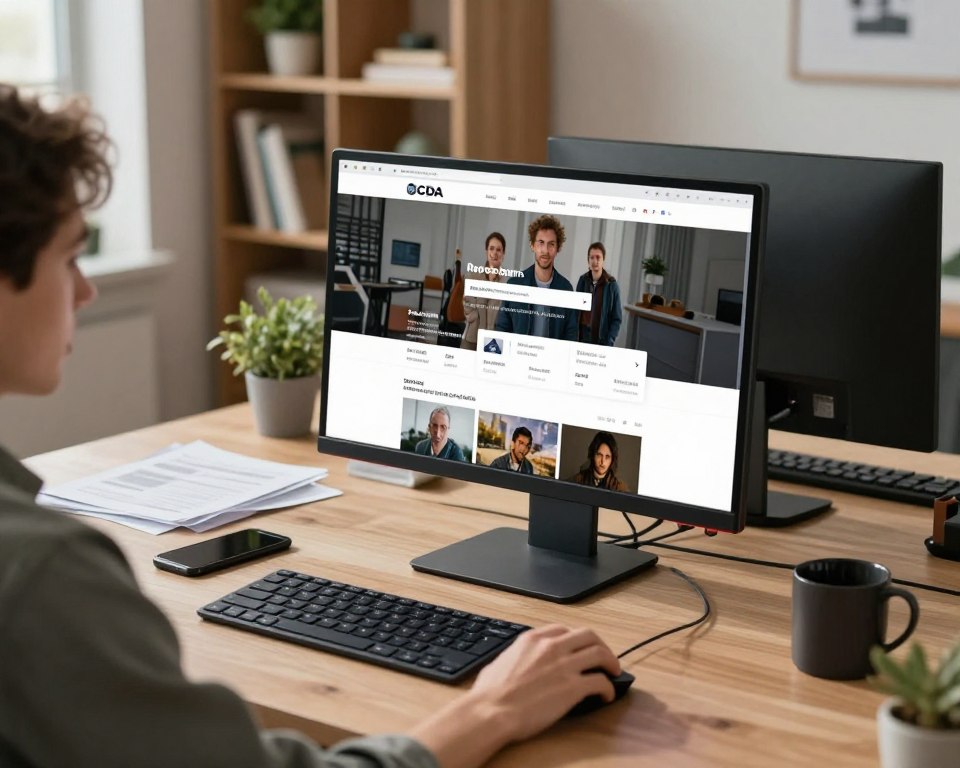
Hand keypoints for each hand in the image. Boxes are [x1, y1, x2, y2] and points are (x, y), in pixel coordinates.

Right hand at [470, 624, 620, 741]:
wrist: (492, 710)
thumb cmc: (489, 693)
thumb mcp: (499, 663)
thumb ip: (513, 658)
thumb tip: (513, 664)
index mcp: (532, 639)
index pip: (562, 629)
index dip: (574, 638)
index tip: (578, 646)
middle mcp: (551, 647)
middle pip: (587, 635)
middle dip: (599, 644)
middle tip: (603, 656)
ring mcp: (564, 666)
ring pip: (600, 653)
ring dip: (611, 661)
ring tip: (614, 671)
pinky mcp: (573, 687)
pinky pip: (600, 682)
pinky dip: (608, 688)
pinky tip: (607, 696)